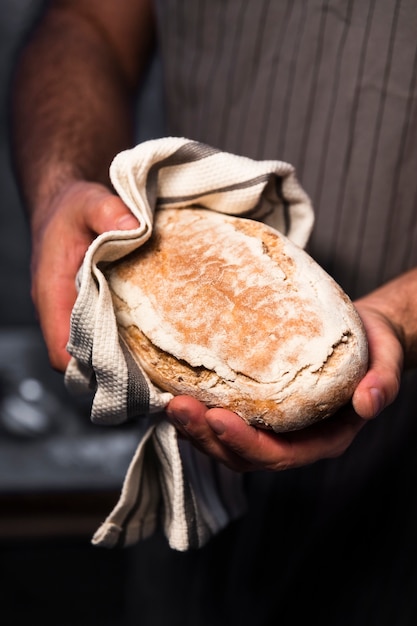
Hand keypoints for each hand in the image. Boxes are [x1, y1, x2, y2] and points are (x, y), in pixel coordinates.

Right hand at [30, 180, 138, 370]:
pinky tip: (154, 339)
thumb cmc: (71, 209)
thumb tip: (133, 227)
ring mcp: (76, 313)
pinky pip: (106, 335)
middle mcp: (62, 311)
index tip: (124, 371)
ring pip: (95, 351)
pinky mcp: (92, 309)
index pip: (61, 352)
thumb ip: (107, 212)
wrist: (66, 205)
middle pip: (82, 361)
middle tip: (151, 375)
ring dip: (122, 359)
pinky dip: (126, 342)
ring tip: (158, 364)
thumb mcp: (88, 202)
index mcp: (53, 295)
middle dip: (114, 372)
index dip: (89, 368)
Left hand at [166, 299, 404, 471]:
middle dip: (207, 438)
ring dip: (195, 429)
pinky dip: (199, 411)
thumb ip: (383, 383)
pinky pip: (223, 418)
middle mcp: (293, 439)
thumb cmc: (373, 348)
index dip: (246, 444)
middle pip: (243, 456)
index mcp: (323, 438)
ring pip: (226, 444)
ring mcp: (272, 425)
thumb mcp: (387, 360)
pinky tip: (176, 390)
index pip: (279, 456)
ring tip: (170, 402)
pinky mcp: (257, 406)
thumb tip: (368, 402)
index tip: (219, 418)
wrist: (362, 335)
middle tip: (179, 407)